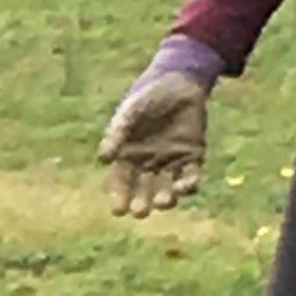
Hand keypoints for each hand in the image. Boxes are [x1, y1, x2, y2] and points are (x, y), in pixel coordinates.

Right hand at [99, 34, 225, 217]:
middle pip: (143, 190)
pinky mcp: (193, 157)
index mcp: (129, 156)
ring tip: (162, 203)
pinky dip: (189, 185)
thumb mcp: (129, 112)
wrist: (178, 83)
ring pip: (167, 188)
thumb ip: (117, 134)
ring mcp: (171, 162)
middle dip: (141, 203)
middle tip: (140, 212)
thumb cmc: (148, 97)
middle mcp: (149, 164)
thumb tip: (102, 159)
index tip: (118, 210)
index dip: (119, 197)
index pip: (121, 182)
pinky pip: (191, 176)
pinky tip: (184, 187)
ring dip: (165, 198)